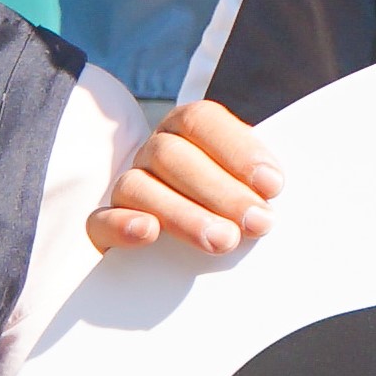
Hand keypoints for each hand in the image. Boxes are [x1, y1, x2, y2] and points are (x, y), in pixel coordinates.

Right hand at [90, 97, 281, 253]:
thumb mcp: (249, 189)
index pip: (201, 120)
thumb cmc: (232, 212)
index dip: (237, 149)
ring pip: (138, 187)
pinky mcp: (102, 230)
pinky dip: (122, 224)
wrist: (188, 255)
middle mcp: (153, 153)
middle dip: (221, 190)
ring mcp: (126, 188)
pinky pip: (99, 221)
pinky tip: (148, 232)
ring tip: (222, 240)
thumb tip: (276, 190)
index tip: (272, 185)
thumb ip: (257, 183)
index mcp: (187, 131)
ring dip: (183, 214)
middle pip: (172, 155)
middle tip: (258, 222)